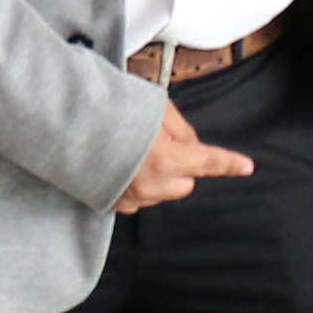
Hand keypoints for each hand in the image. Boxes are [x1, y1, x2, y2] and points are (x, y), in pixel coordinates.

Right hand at [113, 100, 257, 214]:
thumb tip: (190, 145)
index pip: (208, 162)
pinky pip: (139, 200)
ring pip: (163, 192)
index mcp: (166, 160)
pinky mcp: (114, 205)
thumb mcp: (154, 107)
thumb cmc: (110, 111)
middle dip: (181, 167)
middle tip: (157, 143)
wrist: (64, 128)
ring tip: (132, 152)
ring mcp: (132, 199)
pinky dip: (137, 185)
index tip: (247, 167)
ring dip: (158, 177)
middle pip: (187, 184)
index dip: (229, 163)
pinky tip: (120, 167)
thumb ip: (181, 129)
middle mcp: (152, 185)